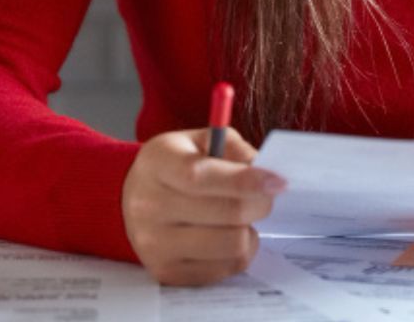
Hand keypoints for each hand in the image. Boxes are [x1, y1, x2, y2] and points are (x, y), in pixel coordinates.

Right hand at [120, 127, 286, 284]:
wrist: (134, 199)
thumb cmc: (177, 166)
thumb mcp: (202, 141)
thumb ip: (236, 151)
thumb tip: (269, 173)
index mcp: (157, 164)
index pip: (201, 177)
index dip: (245, 180)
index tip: (278, 182)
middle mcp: (149, 206)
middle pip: (227, 213)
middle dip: (260, 204)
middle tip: (266, 196)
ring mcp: (155, 244)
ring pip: (232, 245)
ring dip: (250, 231)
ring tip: (242, 218)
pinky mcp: (167, 272)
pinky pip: (226, 268)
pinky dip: (239, 252)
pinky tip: (228, 235)